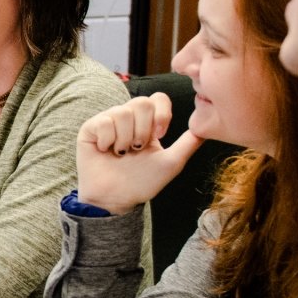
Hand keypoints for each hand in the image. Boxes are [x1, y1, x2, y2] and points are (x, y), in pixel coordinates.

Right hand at [74, 93, 205, 214]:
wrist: (116, 198)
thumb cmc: (142, 182)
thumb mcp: (172, 162)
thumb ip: (189, 143)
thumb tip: (207, 128)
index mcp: (147, 124)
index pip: (157, 99)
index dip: (161, 113)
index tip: (160, 134)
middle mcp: (128, 119)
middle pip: (142, 103)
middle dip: (143, 131)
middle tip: (136, 149)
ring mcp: (108, 122)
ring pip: (122, 112)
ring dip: (125, 139)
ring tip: (121, 154)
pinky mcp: (90, 128)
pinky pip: (103, 121)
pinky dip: (108, 140)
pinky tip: (105, 151)